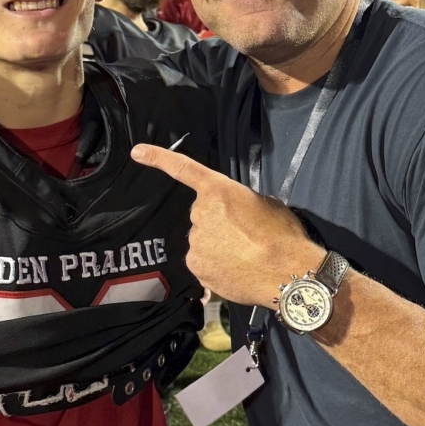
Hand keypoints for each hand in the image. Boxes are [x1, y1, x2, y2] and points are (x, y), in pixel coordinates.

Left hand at [131, 144, 323, 308]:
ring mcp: (196, 243)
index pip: (183, 169)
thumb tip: (239, 215)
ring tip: (245, 256)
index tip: (137, 152)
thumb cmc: (283, 235)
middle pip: (202, 216)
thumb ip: (242, 203)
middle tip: (244, 236)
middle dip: (218, 223)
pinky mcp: (196, 268)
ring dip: (218, 246)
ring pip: (203, 241)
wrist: (287, 273)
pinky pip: (203, 263)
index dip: (158, 158)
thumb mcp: (267, 205)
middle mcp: (200, 214)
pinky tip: (237, 271)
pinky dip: (216, 266)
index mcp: (218, 191)